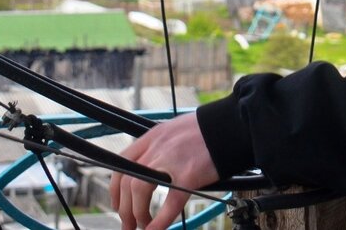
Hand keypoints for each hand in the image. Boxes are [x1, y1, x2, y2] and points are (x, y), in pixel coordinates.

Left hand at [110, 112, 219, 229]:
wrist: (229, 125)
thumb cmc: (206, 130)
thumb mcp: (175, 131)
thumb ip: (161, 148)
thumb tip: (153, 169)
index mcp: (152, 137)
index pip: (122, 164)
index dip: (116, 189)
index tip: (119, 204)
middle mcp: (157, 147)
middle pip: (127, 181)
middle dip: (123, 208)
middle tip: (128, 224)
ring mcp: (171, 161)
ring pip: (139, 190)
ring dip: (137, 213)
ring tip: (143, 226)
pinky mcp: (189, 175)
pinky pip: (169, 203)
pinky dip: (160, 221)